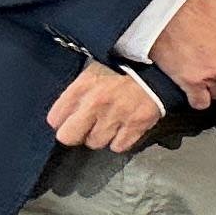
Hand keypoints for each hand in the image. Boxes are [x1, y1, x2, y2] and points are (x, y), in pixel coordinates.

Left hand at [45, 62, 164, 152]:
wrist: (160, 68)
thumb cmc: (125, 68)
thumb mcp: (94, 71)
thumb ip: (78, 92)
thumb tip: (64, 113)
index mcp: (82, 86)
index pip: (54, 119)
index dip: (63, 120)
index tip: (71, 118)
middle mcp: (96, 102)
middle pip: (69, 137)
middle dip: (76, 134)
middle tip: (86, 127)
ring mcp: (116, 116)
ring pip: (95, 143)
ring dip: (101, 136)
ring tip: (110, 123)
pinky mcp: (136, 125)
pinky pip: (118, 146)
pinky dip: (121, 140)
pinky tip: (124, 127)